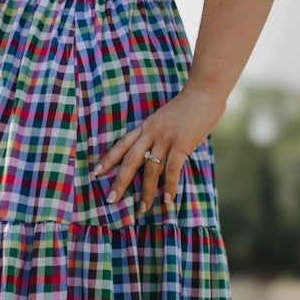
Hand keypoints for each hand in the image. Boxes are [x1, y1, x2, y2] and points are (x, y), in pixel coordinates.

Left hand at [95, 83, 226, 213]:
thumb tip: (160, 152)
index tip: (95, 172)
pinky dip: (169, 186)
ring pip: (150, 169)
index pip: (122, 144)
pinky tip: (167, 199)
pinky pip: (172, 169)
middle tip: (111, 199)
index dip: (108, 159)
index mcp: (146, 125)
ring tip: (143, 208)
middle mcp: (151, 132)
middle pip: (130, 160)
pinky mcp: (181, 143)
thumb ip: (160, 134)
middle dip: (119, 181)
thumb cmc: (189, 105)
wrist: (204, 91)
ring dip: (146, 191)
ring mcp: (165, 137)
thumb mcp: (167, 118)